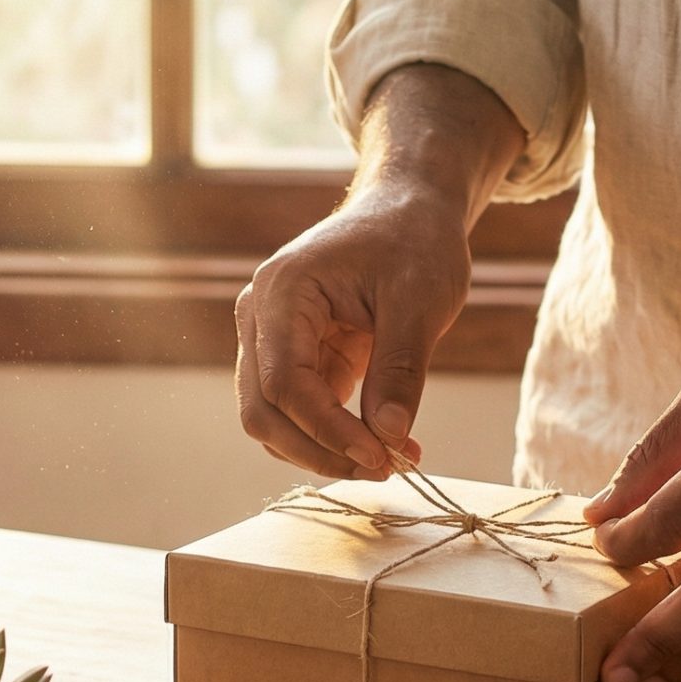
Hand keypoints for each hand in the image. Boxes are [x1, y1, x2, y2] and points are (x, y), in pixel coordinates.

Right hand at [233, 189, 460, 478]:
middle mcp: (260, 317)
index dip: (328, 430)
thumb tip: (390, 436)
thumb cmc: (414, 241)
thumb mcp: (420, 301)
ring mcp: (270, 340)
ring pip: (275, 420)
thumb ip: (400, 369)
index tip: (382, 456)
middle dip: (319, 450)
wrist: (408, 212)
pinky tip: (384, 443)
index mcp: (282, 292)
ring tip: (390, 458)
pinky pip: (301, 412)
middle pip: (263, 410)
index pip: (284, 383)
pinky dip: (335, 436)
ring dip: (325, 451)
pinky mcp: (294, 358)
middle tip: (384, 469)